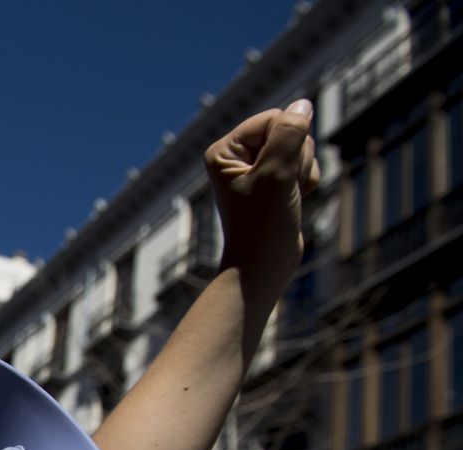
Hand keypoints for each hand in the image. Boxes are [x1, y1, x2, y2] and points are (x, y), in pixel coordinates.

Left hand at [205, 101, 319, 295]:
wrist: (265, 264)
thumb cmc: (263, 224)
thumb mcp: (277, 173)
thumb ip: (289, 134)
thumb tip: (301, 105)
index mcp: (224, 150)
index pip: (273, 117)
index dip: (287, 141)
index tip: (276, 173)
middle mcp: (236, 156)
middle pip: (288, 131)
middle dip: (296, 159)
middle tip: (280, 190)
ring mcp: (256, 168)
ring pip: (301, 148)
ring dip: (303, 172)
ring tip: (285, 198)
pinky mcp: (274, 180)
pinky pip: (304, 165)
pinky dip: (306, 182)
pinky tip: (292, 201)